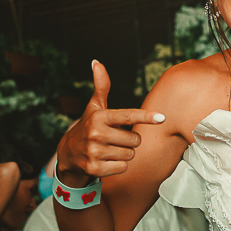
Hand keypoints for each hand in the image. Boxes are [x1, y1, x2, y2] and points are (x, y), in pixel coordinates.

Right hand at [56, 61, 165, 186]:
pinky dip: (118, 165)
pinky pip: (123, 168)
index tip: (162, 117)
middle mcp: (96, 133)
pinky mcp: (95, 169)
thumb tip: (96, 62)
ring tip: (110, 149)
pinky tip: (106, 160)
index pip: (128, 116)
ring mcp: (94, 152)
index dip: (146, 116)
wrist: (68, 153)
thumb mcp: (95, 107)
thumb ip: (101, 86)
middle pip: (135, 140)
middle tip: (116, 138)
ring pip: (130, 154)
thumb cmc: (88, 126)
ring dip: (124, 153)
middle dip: (130, 141)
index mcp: (99, 117)